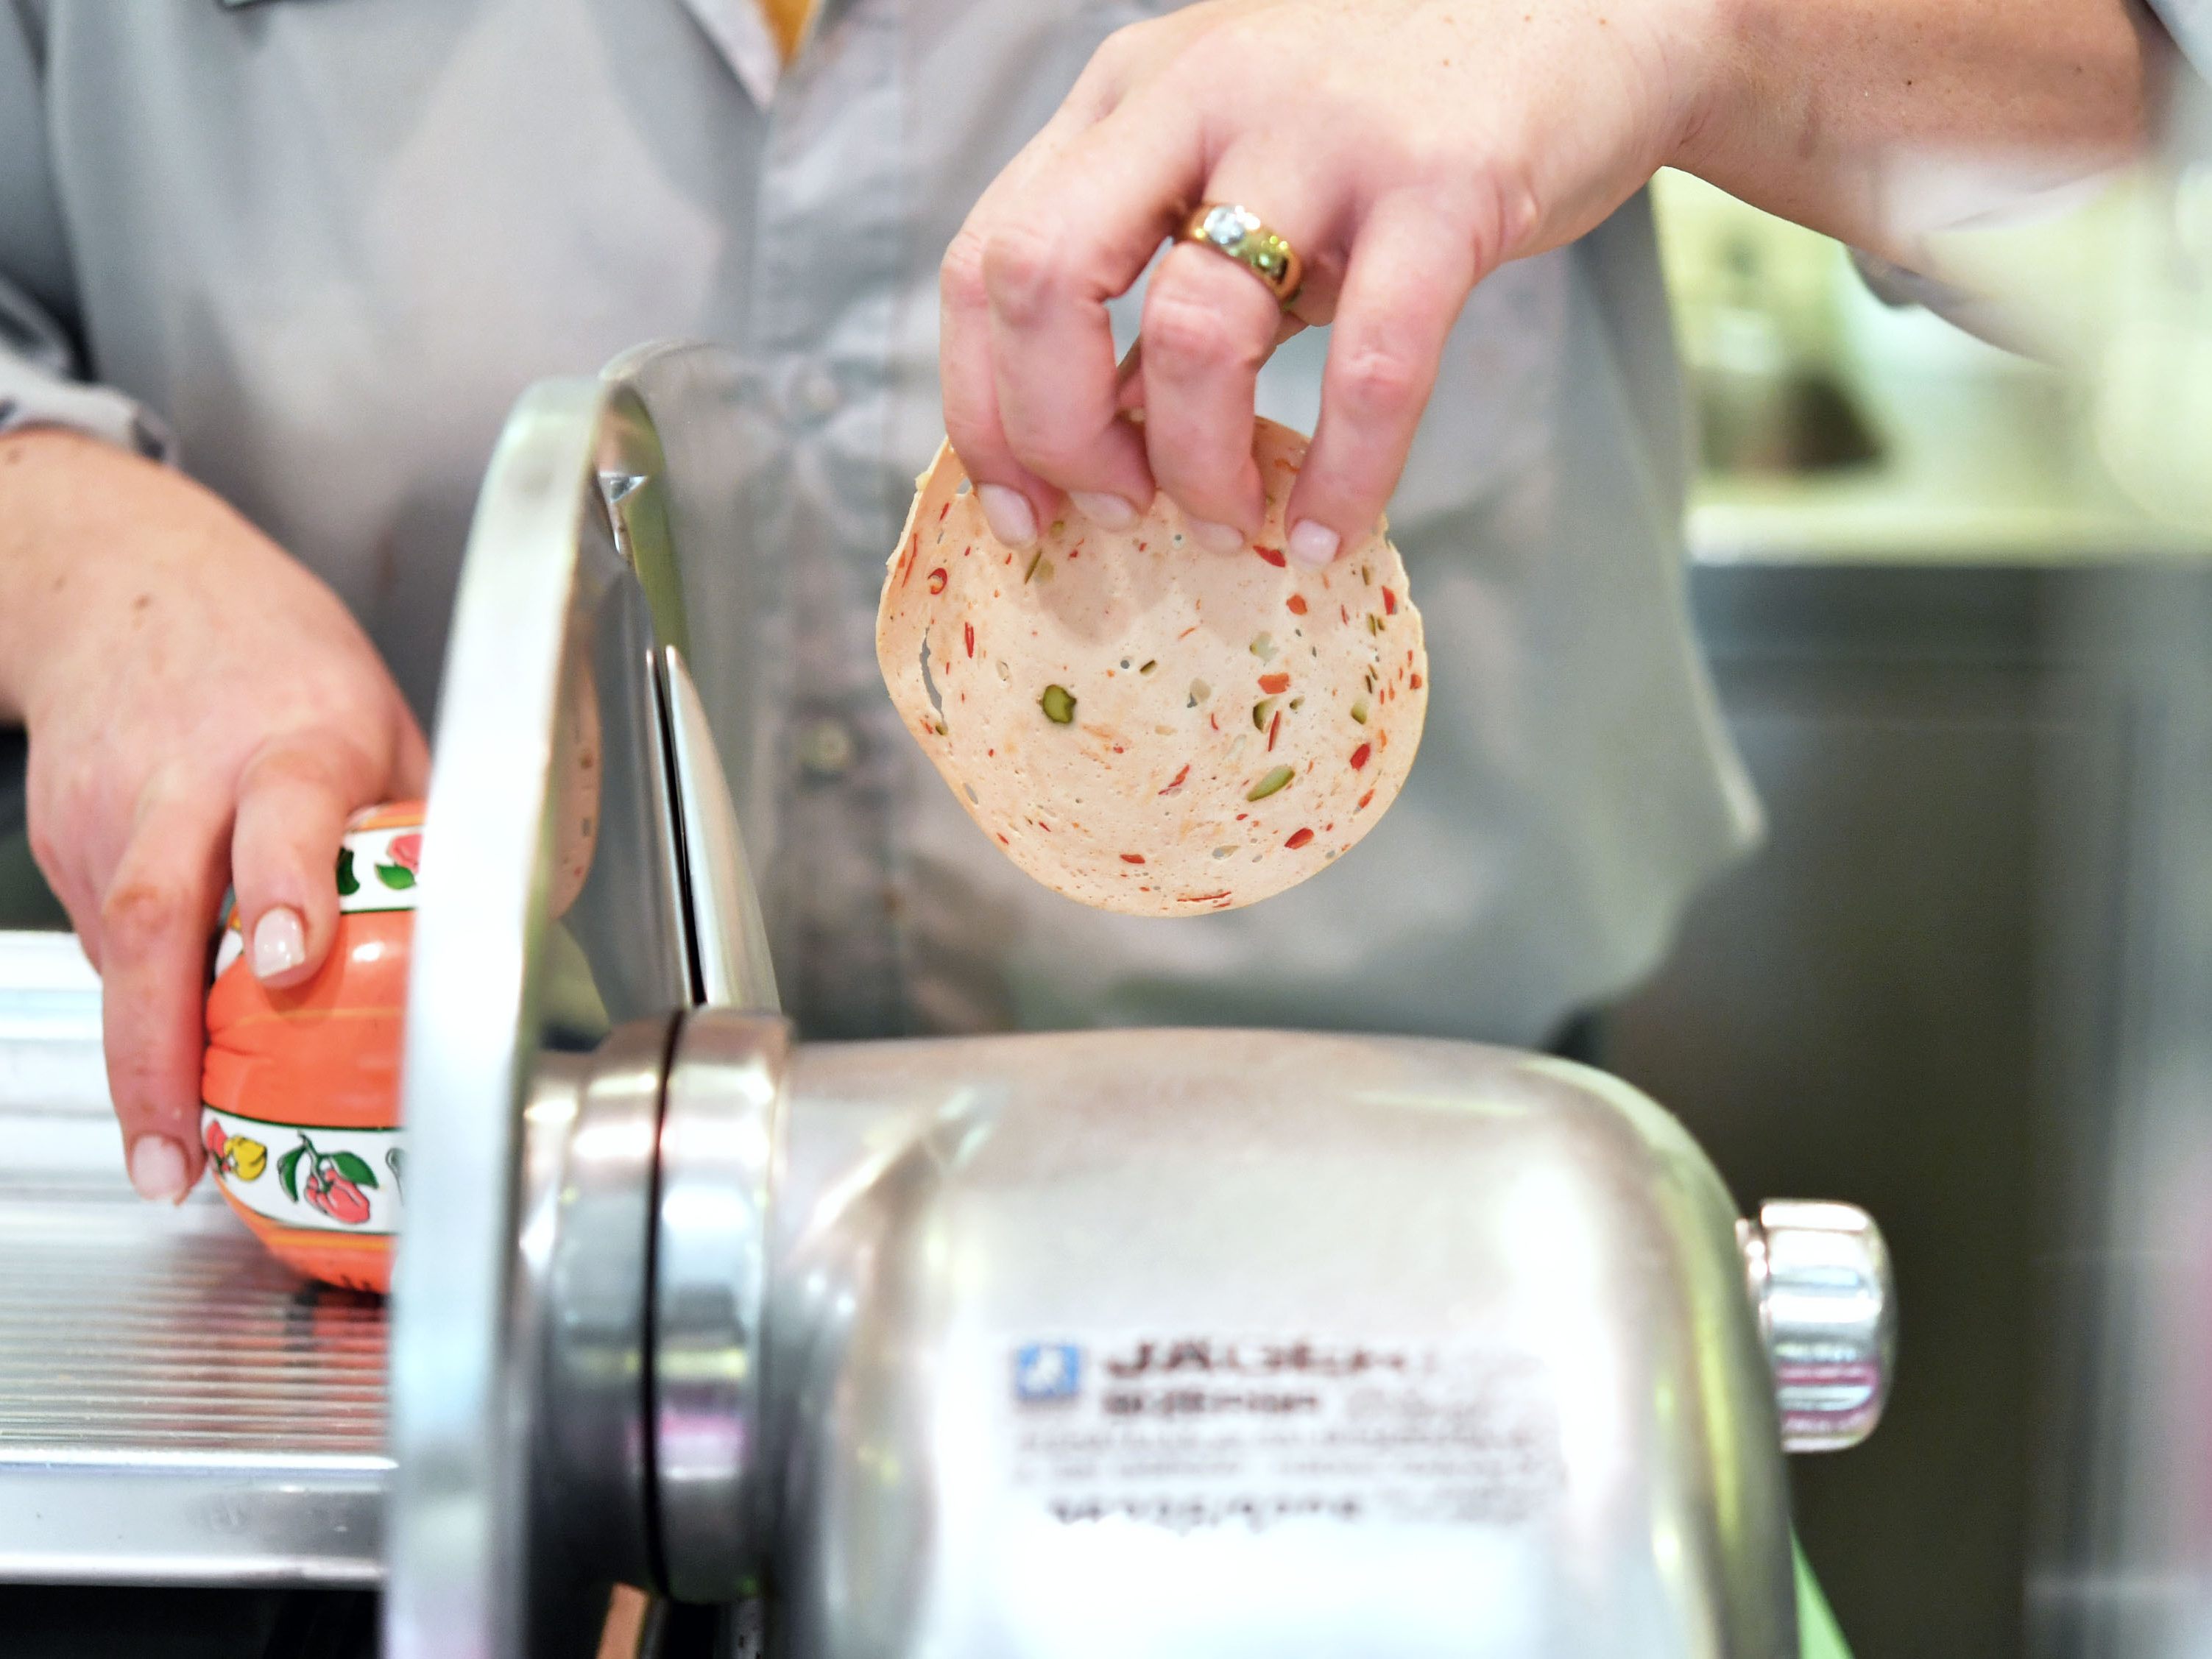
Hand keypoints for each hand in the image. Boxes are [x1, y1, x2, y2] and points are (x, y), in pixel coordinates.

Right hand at [0, 430, 427, 1201]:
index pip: (284, 811)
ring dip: (134, 1063)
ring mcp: (112, 813)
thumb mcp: (384, 712)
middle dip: (160, 1044)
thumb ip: (429, 816)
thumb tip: (518, 919)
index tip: (292, 961)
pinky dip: (136, 1009)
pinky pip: (104, 943)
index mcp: (294, 739)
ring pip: (111, 945)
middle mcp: (188, 779)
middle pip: (154, 912)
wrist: (124, 580)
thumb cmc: (279, 656)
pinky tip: (165, 1061)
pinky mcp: (65, 844)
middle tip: (182, 1145)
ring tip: (167, 1157)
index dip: (286, 887)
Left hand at [940, 0, 1707, 564]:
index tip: (1022, 507)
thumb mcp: (1241, 166)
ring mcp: (1319, 130)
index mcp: (1128, 97)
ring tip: (1234, 524)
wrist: (1592, 10)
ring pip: (1196, 335)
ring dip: (1199, 471)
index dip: (982, 407)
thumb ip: (1160, 277)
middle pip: (1043, 282)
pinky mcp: (1443, 181)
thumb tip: (1093, 438)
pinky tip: (1334, 532)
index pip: (987, 258)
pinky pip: (1370, 367)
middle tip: (1118, 511)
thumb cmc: (1396, 120)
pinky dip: (1344, 476)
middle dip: (1058, 435)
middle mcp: (1197, 94)